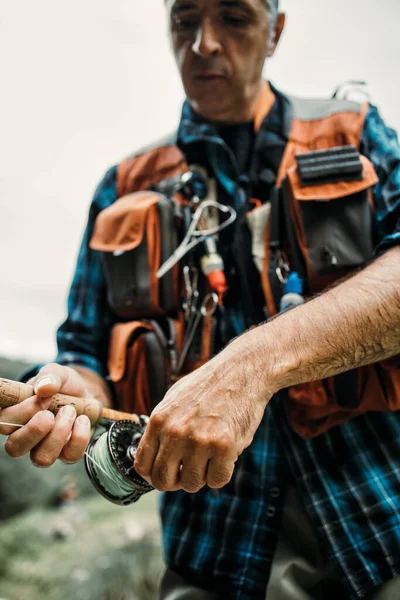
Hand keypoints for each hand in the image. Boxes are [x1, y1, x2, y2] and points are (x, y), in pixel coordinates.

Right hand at [0, 363, 91, 466]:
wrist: (87, 394)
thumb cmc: (64, 385)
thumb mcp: (58, 374)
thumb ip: (50, 376)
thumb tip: (44, 388)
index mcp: (15, 415)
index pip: (3, 423)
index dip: (20, 412)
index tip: (39, 397)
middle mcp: (25, 436)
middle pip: (14, 448)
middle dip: (34, 430)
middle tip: (50, 413)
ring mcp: (45, 448)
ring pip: (41, 458)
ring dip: (58, 433)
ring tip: (69, 410)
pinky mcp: (67, 453)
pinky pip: (70, 456)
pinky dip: (79, 437)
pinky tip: (82, 419)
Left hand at [134, 336, 271, 492]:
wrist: (240, 372)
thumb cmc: (208, 386)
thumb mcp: (173, 400)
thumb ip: (161, 428)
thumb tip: (152, 456)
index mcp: (159, 420)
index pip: (142, 465)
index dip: (153, 474)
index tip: (165, 472)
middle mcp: (175, 432)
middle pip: (163, 481)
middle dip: (176, 481)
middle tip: (188, 470)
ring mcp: (200, 441)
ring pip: (192, 484)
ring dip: (202, 475)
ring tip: (210, 455)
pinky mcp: (225, 447)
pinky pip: (218, 480)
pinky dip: (221, 473)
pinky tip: (224, 456)